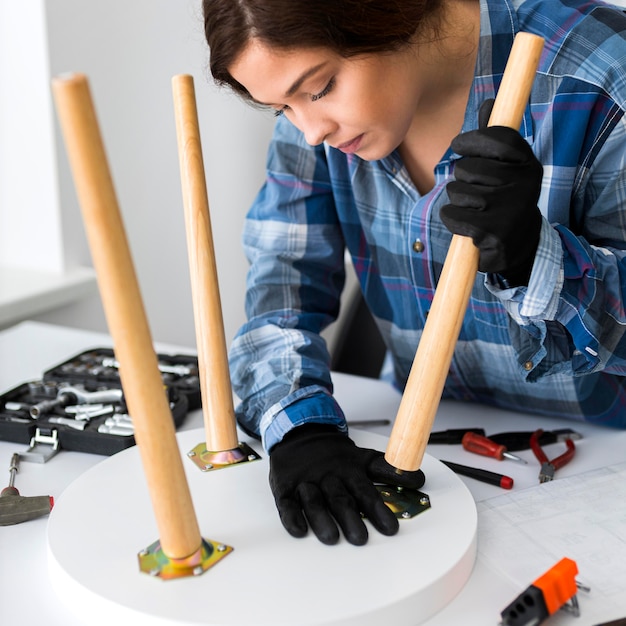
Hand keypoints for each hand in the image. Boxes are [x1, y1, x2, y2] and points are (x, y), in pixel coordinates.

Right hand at [269, 424, 425, 544]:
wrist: (301, 432)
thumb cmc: (334, 455)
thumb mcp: (363, 458)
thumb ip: (389, 470)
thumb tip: (418, 479)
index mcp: (349, 470)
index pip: (366, 491)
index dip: (378, 510)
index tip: (391, 528)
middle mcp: (329, 477)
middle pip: (340, 499)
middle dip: (350, 519)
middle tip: (360, 538)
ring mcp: (306, 482)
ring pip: (314, 502)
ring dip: (321, 519)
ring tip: (331, 537)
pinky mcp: (285, 486)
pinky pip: (286, 503)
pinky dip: (292, 516)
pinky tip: (299, 529)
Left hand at [441, 99, 542, 285]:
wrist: (517, 246)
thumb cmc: (503, 200)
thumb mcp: (505, 168)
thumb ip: (495, 137)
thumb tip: (489, 101)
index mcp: (528, 164)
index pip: (497, 137)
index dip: (471, 139)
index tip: (458, 145)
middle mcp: (525, 184)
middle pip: (467, 167)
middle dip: (462, 179)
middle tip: (476, 192)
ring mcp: (510, 209)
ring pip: (456, 191)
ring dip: (457, 201)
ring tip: (475, 210)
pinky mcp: (493, 232)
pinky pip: (451, 214)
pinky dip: (452, 219)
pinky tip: (468, 227)